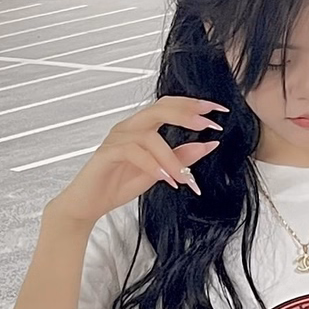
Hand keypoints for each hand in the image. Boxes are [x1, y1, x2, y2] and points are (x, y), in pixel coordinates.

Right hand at [51, 96, 226, 226]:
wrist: (89, 204)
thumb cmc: (119, 184)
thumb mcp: (161, 172)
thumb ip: (181, 157)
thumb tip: (209, 144)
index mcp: (142, 127)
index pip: (169, 105)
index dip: (193, 105)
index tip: (218, 110)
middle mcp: (128, 127)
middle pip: (159, 108)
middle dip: (186, 114)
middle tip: (209, 124)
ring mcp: (116, 138)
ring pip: (149, 135)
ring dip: (172, 157)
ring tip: (185, 178)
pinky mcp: (107, 153)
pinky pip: (133, 152)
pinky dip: (153, 165)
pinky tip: (166, 179)